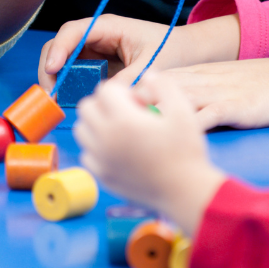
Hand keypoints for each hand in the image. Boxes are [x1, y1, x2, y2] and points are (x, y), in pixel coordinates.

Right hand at [38, 13, 238, 88]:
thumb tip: (103, 97)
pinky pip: (76, 71)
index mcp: (109, 27)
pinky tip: (70, 99)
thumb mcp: (151, 66)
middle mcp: (98, 35)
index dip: (59, 49)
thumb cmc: (173, 51)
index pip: (73, 31)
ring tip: (57, 99)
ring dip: (58, 76)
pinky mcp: (99, 63)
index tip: (52, 70)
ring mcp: (97, 48)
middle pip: (61, 44)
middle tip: (51, 92)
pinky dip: (69, 83)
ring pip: (65, 58)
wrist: (189, 52)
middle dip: (51, 66)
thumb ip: (127, 80)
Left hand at [75, 74, 225, 235]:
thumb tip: (147, 75)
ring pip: (81, 130)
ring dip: (96, 124)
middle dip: (103, 104)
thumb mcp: (183, 112)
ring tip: (120, 130)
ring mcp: (101, 159)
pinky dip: (96, 148)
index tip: (138, 102)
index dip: (121, 91)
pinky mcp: (102, 176)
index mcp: (123, 120)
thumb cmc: (186, 152)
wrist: (185, 192)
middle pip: (86, 107)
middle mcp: (105, 138)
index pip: (104, 90)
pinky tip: (118, 151)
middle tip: (127, 113)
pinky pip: (86, 154)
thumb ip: (164, 86)